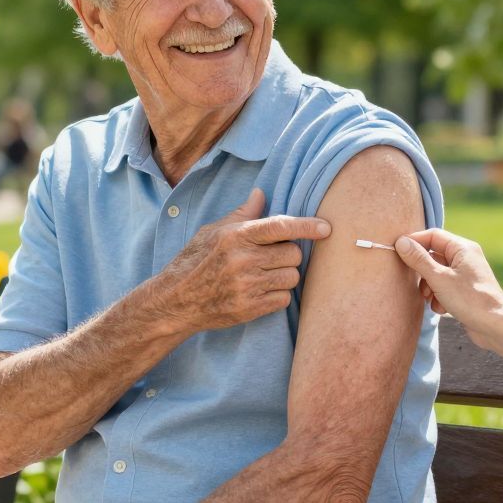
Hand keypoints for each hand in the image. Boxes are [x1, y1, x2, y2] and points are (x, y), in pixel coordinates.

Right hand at [156, 188, 330, 332]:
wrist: (176, 300)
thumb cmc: (194, 261)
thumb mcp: (213, 231)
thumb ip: (242, 214)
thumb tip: (261, 193)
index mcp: (236, 236)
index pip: (280, 226)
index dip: (307, 226)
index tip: (326, 228)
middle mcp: (243, 259)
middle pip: (293, 254)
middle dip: (289, 255)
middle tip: (272, 257)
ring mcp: (247, 285)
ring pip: (291, 277)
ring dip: (285, 276)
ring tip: (265, 275)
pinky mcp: (250, 308)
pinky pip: (283, 299)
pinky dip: (278, 295)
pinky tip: (261, 291)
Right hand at [394, 228, 502, 344]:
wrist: (495, 327)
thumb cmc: (470, 300)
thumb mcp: (439, 278)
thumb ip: (418, 259)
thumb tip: (401, 242)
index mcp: (463, 248)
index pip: (432, 235)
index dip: (414, 242)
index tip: (397, 252)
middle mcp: (465, 257)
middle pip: (433, 254)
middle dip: (422, 271)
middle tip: (417, 283)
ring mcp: (466, 274)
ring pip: (436, 272)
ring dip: (429, 286)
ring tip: (431, 298)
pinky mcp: (465, 290)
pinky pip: (443, 286)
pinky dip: (438, 296)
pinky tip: (442, 308)